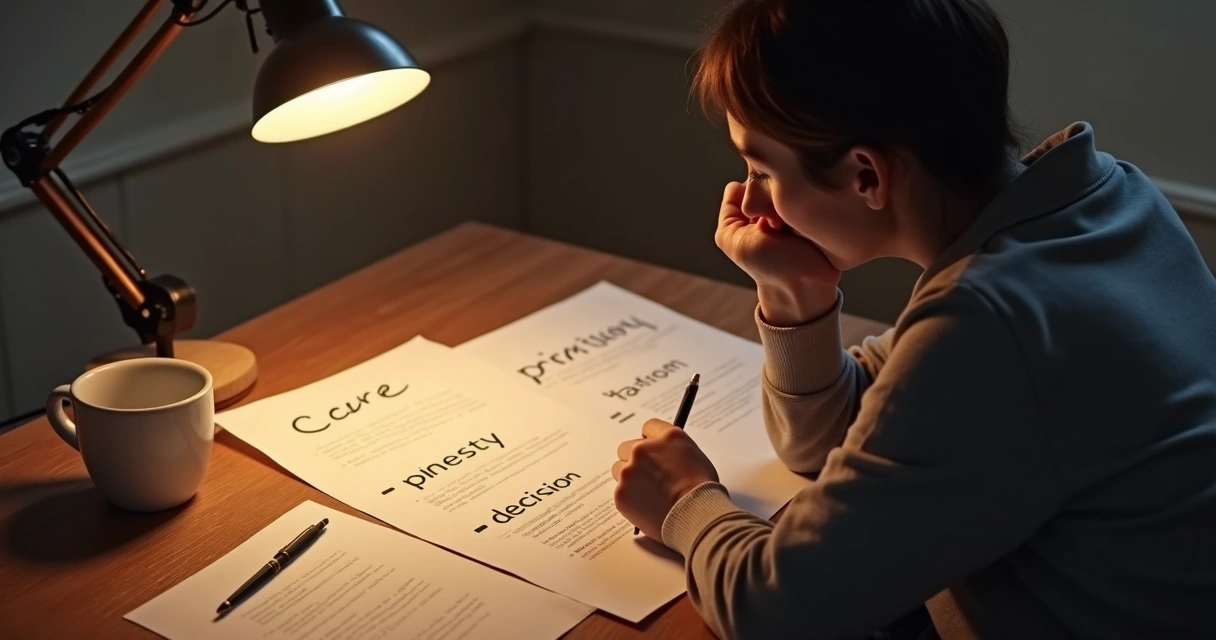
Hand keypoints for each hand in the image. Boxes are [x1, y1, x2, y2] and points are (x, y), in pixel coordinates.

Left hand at [612, 419, 718, 540]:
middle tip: (648, 475)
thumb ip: (673, 449)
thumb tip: (662, 453)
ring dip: (630, 478)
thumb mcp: (695, 456)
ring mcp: (629, 471)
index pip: (649, 427)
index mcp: (666, 437)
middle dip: (635, 459)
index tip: (652, 450)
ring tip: (649, 494)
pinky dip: (630, 498)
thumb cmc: (702, 490)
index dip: (651, 440)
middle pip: (627, 446)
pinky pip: (620, 491)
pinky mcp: (621, 493)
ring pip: (619, 469)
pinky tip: (647, 506)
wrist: (696, 516)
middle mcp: (643, 449)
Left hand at [714, 182, 840, 324]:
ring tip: (791, 214)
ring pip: (793, 181)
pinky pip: (813, 190)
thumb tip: (735, 185)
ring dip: (792, 192)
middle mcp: (777, 205)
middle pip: (772, 178)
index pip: (751, 182)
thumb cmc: (767, 267)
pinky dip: (809, 195)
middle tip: (776, 214)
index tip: (757, 206)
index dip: (753, 188)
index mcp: (756, 211)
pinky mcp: (820, 208)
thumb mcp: (734, 242)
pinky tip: (808, 207)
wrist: (804, 284)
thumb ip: (728, 215)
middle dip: (773, 190)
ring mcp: (799, 205)